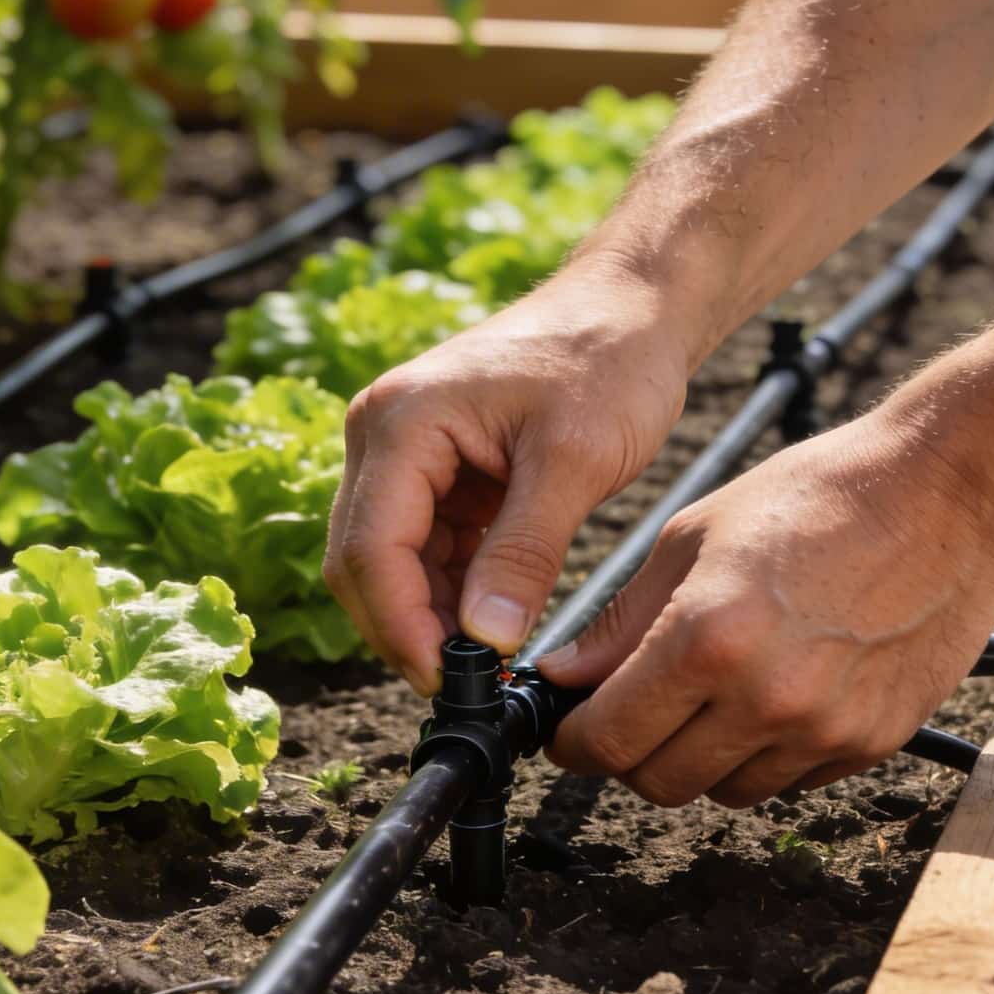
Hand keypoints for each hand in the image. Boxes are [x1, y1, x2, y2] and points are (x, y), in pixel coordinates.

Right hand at [323, 270, 690, 692]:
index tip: (452, 683)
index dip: (403, 626)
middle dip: (405, 629)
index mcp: (402, 420)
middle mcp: (382, 432)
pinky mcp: (434, 468)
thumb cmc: (608, 359)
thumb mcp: (575, 461)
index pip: (371, 548)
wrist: (632, 306)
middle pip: (361, 560)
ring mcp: (403, 450)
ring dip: (426, 616)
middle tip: (468, 687)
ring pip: (386, 560)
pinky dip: (448, 590)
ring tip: (486, 666)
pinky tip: (490, 625)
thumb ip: (524, 552)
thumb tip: (485, 642)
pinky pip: (421, 546)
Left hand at [538, 412, 993, 807]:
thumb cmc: (820, 496)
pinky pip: (790, 780)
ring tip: (711, 693)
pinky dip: (765, 752)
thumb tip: (564, 676)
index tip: (568, 732)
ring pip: (725, 791)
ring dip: (699, 756)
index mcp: (707, 638)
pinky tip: (774, 692)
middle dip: (628, 755)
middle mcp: (765, 698)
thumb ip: (622, 621)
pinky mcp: (872, 743)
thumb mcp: (694, 536)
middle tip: (630, 714)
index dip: (574, 743)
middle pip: (659, 781)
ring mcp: (824, 730)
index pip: (610, 738)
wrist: (950, 497)